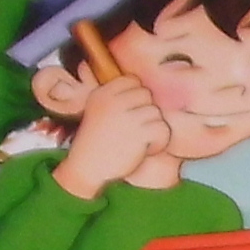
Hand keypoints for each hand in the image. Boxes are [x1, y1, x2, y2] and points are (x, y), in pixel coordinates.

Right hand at [41, 62, 175, 195]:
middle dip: (145, 112)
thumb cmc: (95, 141)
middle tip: (137, 129)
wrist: (87, 168)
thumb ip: (115, 97)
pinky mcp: (139, 135)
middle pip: (146, 94)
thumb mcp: (97, 110)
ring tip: (140, 141)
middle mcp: (114, 102)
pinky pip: (163, 129)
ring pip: (156, 112)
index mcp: (103, 94)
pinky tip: (148, 149)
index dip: (136, 98)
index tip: (130, 114)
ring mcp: (127, 118)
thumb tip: (144, 90)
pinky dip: (160, 141)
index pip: (132, 81)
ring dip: (153, 128)